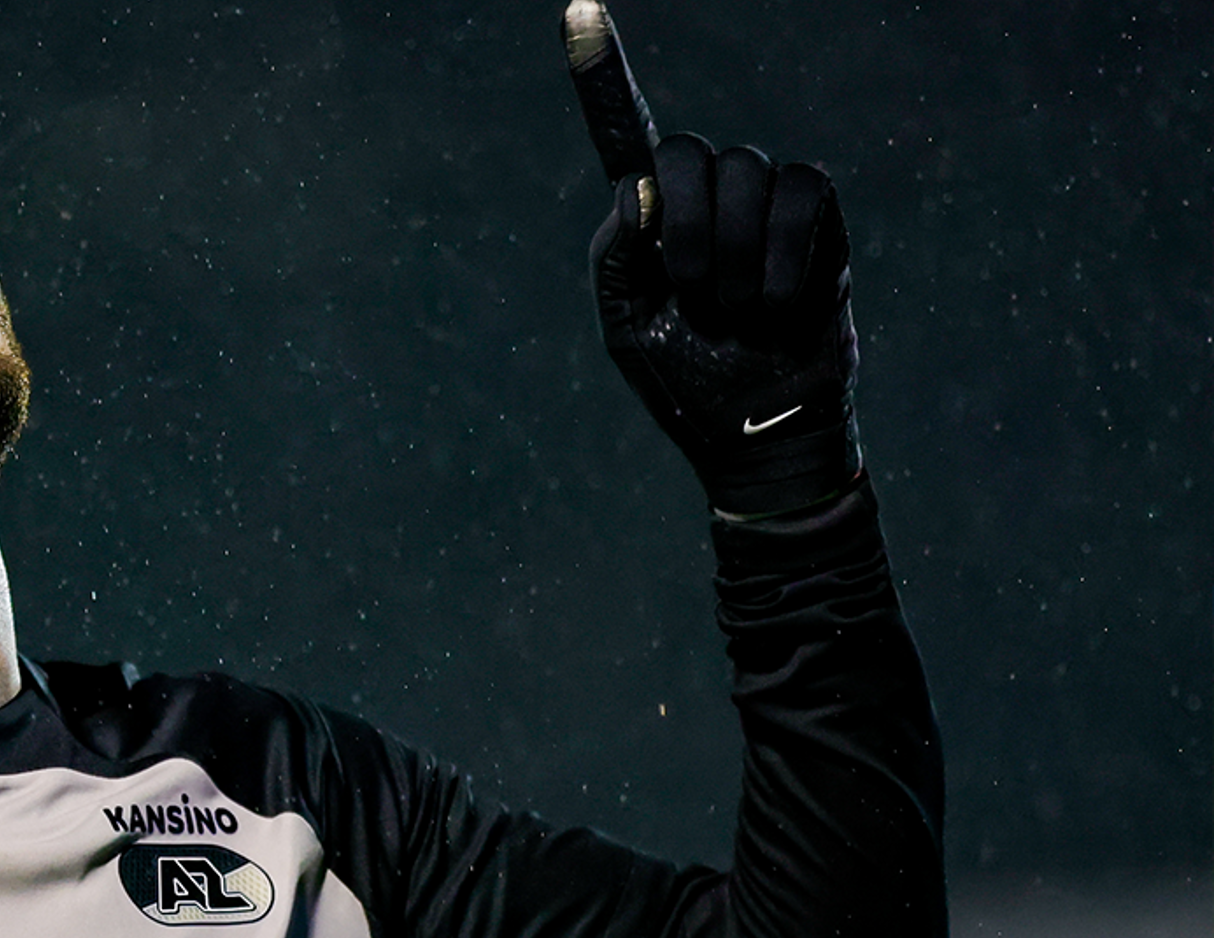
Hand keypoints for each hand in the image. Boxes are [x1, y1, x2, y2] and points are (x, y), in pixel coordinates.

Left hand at [567, 1, 860, 516]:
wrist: (755, 433)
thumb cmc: (685, 383)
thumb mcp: (627, 328)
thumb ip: (617, 258)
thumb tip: (641, 188)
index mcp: (647, 215)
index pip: (620, 129)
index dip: (600, 71)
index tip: (577, 7)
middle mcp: (706, 192)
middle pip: (686, 154)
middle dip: (686, 233)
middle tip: (698, 299)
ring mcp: (765, 201)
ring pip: (746, 172)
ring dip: (735, 259)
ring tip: (740, 312)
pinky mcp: (821, 220)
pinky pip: (804, 193)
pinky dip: (785, 253)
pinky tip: (778, 303)